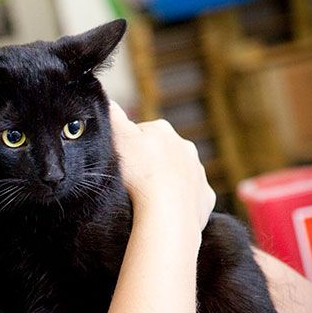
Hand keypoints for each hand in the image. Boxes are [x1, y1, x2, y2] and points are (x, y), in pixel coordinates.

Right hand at [108, 100, 214, 231]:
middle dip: (149, 162)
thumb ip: (113, 116)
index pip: (141, 133)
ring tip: (146, 197)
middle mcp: (186, 147)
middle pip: (161, 152)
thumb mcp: (118, 139)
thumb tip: (107, 99)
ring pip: (177, 173)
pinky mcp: (205, 197)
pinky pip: (190, 196)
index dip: (128, 146)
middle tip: (131, 180)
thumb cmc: (139, 174)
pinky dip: (179, 201)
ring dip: (164, 181)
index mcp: (163, 130)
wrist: (167, 213)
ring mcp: (198, 173)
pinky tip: (165, 209)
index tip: (119, 161)